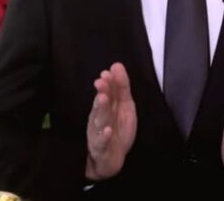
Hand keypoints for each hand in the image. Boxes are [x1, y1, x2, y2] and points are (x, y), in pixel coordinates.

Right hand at [85, 62, 136, 180]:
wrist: (110, 158)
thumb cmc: (117, 129)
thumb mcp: (124, 106)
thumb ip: (121, 88)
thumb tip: (116, 65)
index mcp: (106, 107)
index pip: (107, 92)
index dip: (108, 83)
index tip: (107, 72)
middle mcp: (100, 117)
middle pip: (102, 103)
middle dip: (103, 92)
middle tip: (102, 81)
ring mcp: (99, 131)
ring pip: (100, 119)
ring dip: (102, 109)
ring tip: (104, 98)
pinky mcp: (100, 147)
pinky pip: (102, 142)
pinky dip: (104, 136)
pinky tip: (108, 130)